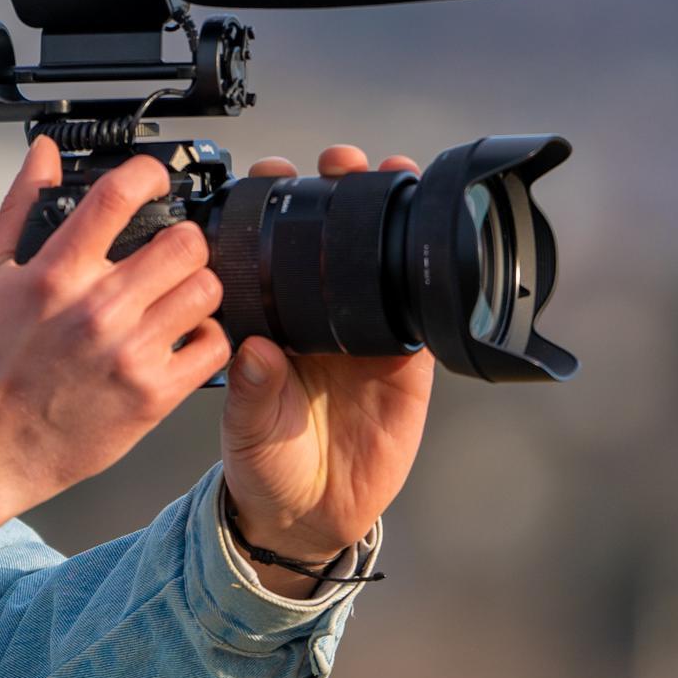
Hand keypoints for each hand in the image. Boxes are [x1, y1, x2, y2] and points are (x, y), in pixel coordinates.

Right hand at [0, 138, 230, 542]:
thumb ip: (21, 207)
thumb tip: (43, 154)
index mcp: (55, 275)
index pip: (118, 196)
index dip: (148, 174)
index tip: (154, 179)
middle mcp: (96, 310)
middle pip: (183, 243)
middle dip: (182, 237)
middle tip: (170, 249)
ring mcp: (129, 354)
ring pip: (206, 290)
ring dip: (197, 285)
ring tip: (175, 294)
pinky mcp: (153, 395)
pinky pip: (214, 346)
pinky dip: (207, 337)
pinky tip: (183, 337)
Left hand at [219, 146, 436, 593]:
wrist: (308, 515)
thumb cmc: (264, 462)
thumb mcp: (246, 429)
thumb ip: (251, 394)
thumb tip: (254, 351)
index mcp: (273, 321)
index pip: (274, 251)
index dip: (276, 208)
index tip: (271, 174)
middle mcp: (319, 319)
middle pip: (333, 243)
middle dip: (341, 192)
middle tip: (340, 162)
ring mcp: (365, 338)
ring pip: (380, 266)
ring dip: (388, 220)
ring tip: (392, 176)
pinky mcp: (406, 366)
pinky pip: (421, 317)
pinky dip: (428, 284)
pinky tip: (430, 251)